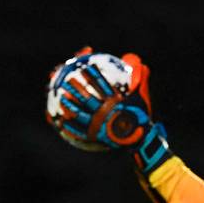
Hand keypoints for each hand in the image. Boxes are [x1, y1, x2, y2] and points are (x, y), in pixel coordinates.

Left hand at [59, 52, 171, 173]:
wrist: (138, 139)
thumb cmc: (140, 117)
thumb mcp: (141, 97)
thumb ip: (140, 80)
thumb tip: (141, 64)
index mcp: (114, 102)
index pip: (101, 85)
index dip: (92, 76)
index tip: (84, 68)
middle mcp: (104, 112)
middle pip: (86, 99)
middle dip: (76, 89)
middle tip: (68, 81)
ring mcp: (98, 125)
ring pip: (80, 114)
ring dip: (70, 105)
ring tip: (62, 98)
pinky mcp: (94, 136)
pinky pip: (79, 131)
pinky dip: (70, 126)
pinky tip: (62, 121)